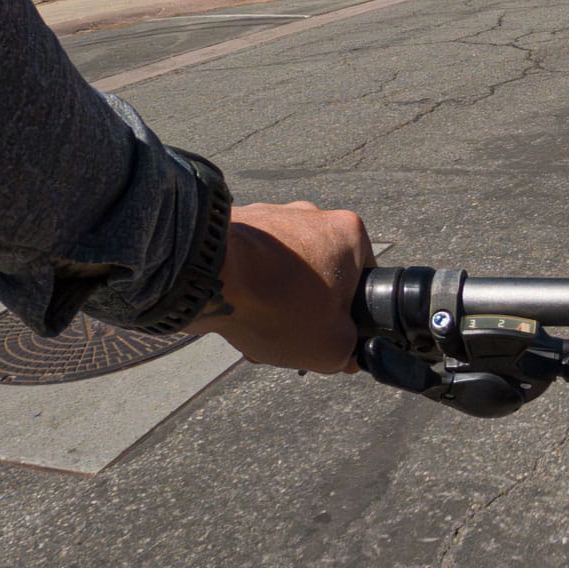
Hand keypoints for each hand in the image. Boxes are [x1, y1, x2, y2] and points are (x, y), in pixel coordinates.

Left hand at [185, 201, 372, 372]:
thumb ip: (350, 352)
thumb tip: (347, 352)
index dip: (348, 316)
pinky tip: (233, 311)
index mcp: (349, 233)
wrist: (204, 273)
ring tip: (253, 327)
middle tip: (287, 337)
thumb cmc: (275, 303)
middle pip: (321, 276)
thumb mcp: (330, 347)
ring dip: (273, 302)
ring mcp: (271, 216)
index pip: (364, 280)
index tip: (328, 336)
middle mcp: (312, 215)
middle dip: (304, 310)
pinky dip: (245, 287)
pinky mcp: (235, 224)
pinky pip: (250, 263)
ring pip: (283, 271)